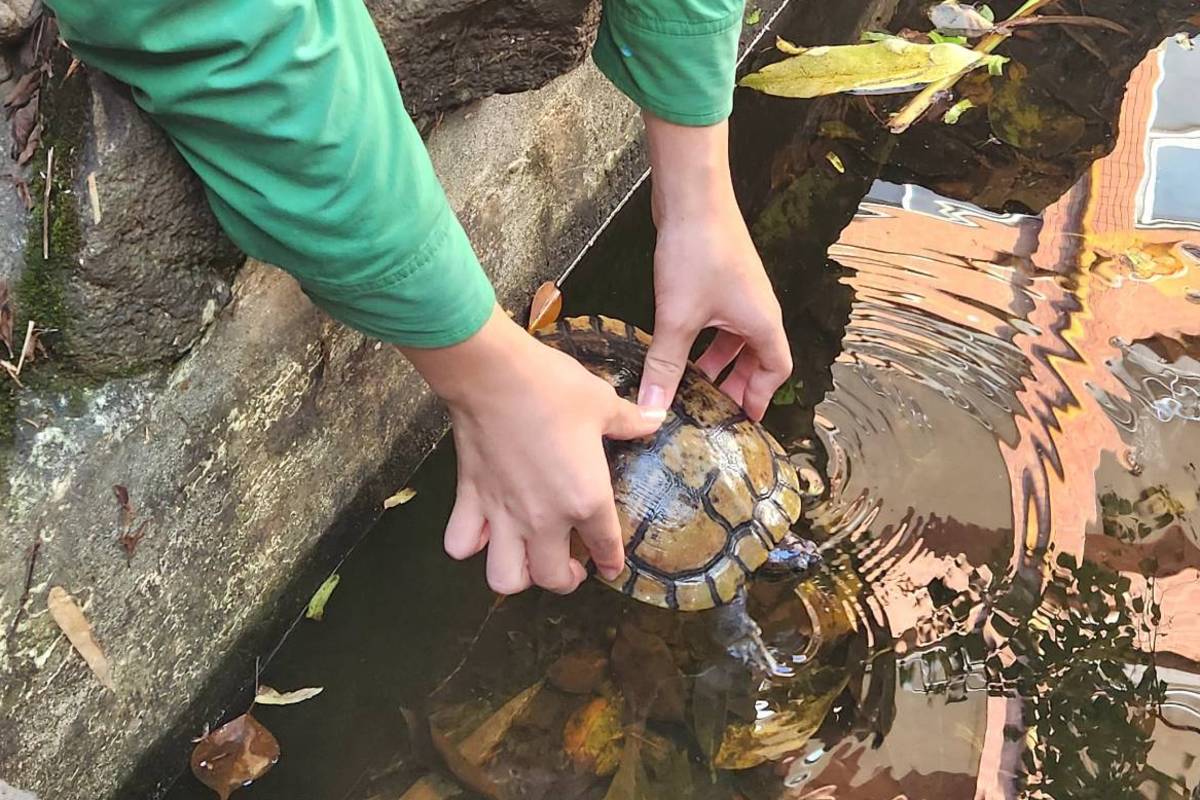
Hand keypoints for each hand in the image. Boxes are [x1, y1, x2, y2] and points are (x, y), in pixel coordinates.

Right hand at [401, 305, 665, 594]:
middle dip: (565, 580)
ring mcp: (502, 514)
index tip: (611, 568)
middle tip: (570, 565)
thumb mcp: (602, 403)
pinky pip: (462, 543)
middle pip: (552, 578)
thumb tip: (656, 417)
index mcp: (585, 499)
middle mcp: (543, 519)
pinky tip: (483, 533)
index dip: (611, 562)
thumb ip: (630, 420)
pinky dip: (471, 545)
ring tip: (527, 558)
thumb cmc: (552, 389)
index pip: (605, 546)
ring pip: (505, 578)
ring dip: (518, 576)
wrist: (492, 375)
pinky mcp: (469, 499)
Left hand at [640, 113, 791, 420]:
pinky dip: (707, 339)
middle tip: (715, 408)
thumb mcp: (677, 319)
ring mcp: (740, 291)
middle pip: (759, 356)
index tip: (745, 420)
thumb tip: (653, 411)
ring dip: (719, 361)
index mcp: (762, 322)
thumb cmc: (696, 254)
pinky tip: (680, 344)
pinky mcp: (720, 278)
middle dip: (738, 383)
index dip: (762, 397)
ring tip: (692, 382)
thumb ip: (665, 367)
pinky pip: (722, 320)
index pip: (777, 370)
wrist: (693, 196)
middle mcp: (758, 308)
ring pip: (737, 338)